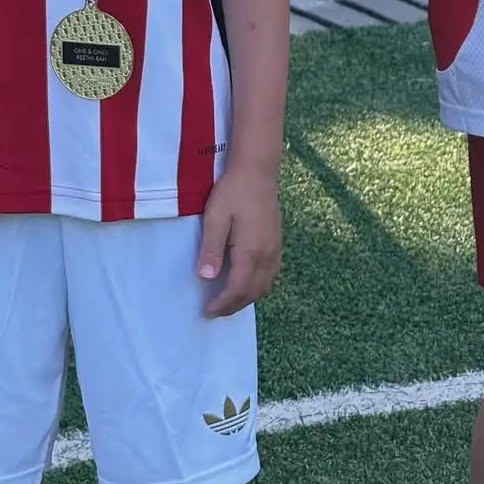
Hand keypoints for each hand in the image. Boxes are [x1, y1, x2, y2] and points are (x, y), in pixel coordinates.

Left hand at [196, 164, 281, 317]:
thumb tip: (205, 278)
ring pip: (265, 286)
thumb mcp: (215, 217)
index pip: (237, 289)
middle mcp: (267, 255)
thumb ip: (211, 248)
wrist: (257, 171)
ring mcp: (275, 250)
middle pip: (253, 293)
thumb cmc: (232, 192)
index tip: (207, 312)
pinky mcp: (277, 243)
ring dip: (247, 299)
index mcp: (251, 251)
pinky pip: (271, 275)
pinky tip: (246, 283)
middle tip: (215, 312)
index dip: (222, 304)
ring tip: (228, 301)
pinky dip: (258, 287)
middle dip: (234, 307)